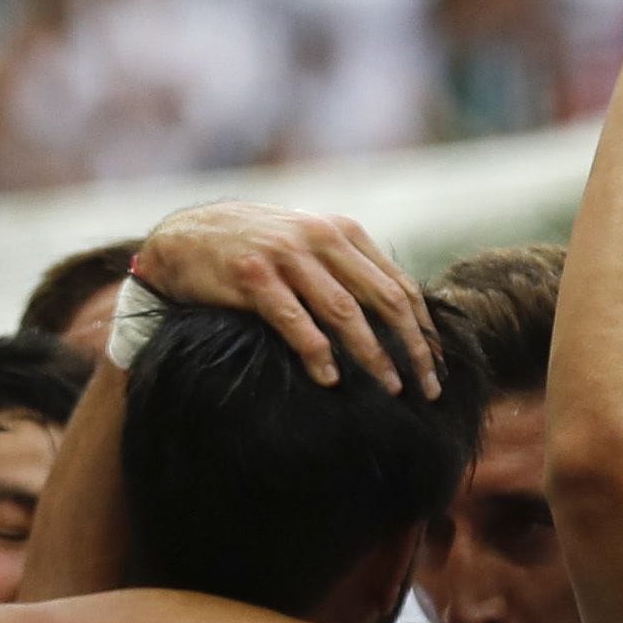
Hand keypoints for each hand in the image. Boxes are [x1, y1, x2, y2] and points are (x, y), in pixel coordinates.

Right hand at [138, 201, 439, 394]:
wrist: (183, 236)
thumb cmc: (255, 249)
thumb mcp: (309, 246)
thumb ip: (348, 271)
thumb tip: (399, 319)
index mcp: (343, 233)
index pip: (400, 285)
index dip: (424, 329)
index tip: (438, 366)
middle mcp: (321, 239)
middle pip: (385, 300)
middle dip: (412, 348)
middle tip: (427, 387)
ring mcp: (287, 255)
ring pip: (346, 312)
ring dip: (372, 356)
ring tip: (389, 389)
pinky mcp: (253, 276)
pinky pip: (294, 320)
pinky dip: (316, 352)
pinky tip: (329, 380)